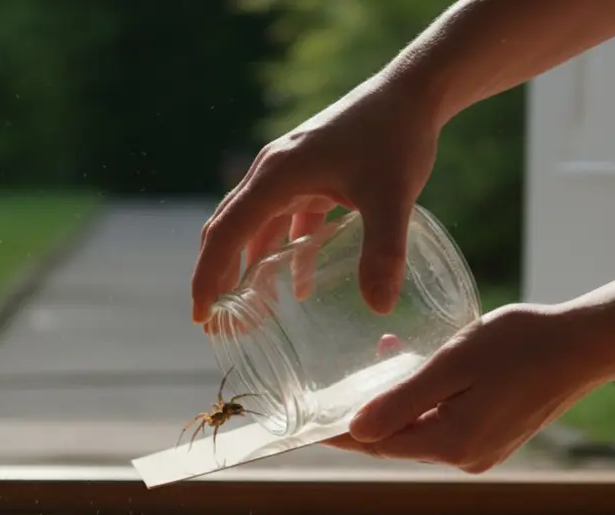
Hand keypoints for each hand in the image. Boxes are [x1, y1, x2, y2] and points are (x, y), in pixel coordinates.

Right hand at [191, 73, 441, 322]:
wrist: (414, 91)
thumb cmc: (396, 135)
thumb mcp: (391, 197)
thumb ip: (383, 251)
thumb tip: (380, 308)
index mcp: (275, 177)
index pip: (226, 233)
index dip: (208, 277)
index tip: (200, 316)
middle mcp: (271, 174)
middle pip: (228, 231)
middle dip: (219, 279)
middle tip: (214, 323)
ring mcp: (289, 173)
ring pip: (255, 228)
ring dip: (250, 269)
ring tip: (253, 314)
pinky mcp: (310, 176)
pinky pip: (284, 220)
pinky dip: (285, 253)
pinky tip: (302, 286)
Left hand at [323, 304, 614, 472]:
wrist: (586, 343)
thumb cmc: (520, 345)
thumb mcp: (451, 364)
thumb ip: (401, 400)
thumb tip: (355, 432)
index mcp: (451, 444)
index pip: (377, 443)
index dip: (339, 429)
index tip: (305, 419)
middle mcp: (465, 457)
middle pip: (396, 439)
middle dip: (368, 409)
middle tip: (338, 376)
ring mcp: (483, 450)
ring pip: (421, 429)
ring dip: (399, 399)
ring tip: (388, 352)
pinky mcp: (496, 435)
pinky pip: (446, 423)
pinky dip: (427, 400)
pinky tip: (424, 366)